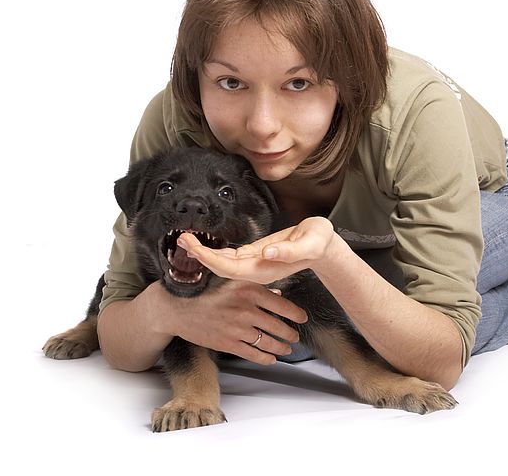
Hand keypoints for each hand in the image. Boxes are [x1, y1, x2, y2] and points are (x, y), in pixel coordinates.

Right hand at [157, 280, 307, 364]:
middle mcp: (246, 309)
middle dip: (290, 334)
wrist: (177, 306)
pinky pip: (253, 354)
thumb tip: (278, 294)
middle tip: (295, 336)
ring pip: (268, 342)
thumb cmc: (204, 289)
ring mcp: (238, 328)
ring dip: (281, 348)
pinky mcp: (228, 343)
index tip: (302, 318)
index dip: (296, 314)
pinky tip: (271, 358)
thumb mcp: (232, 281)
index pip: (282, 305)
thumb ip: (256, 287)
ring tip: (286, 349)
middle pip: (278, 326)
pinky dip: (266, 358)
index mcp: (249, 290)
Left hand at [177, 216, 338, 284]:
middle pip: (221, 266)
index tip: (194, 247)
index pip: (230, 268)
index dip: (210, 259)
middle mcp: (256, 269)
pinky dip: (215, 251)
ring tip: (186, 240)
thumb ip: (289, 250)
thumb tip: (267, 252)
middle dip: (200, 255)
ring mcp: (254, 264)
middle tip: (182, 239)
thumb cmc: (319, 243)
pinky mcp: (255, 255)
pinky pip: (230, 256)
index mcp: (265, 269)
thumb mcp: (309, 243)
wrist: (325, 247)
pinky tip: (203, 245)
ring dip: (204, 252)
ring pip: (223, 262)